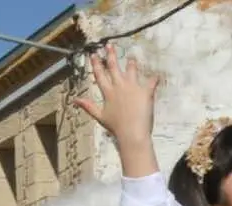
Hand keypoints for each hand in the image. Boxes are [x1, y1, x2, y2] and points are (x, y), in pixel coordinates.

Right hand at [73, 43, 159, 176]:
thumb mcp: (100, 116)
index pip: (100, 74)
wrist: (132, 133)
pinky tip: (157, 75)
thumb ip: (88, 106)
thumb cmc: (116, 127)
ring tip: (132, 58)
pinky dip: (154, 79)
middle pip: (114, 67)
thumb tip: (75, 100)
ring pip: (131, 70)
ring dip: (131, 63)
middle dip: (111, 55)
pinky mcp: (145, 92)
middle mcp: (119, 86)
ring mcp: (133, 87)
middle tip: (109, 45)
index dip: (96, 64)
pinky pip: (151, 82)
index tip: (94, 54)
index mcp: (108, 92)